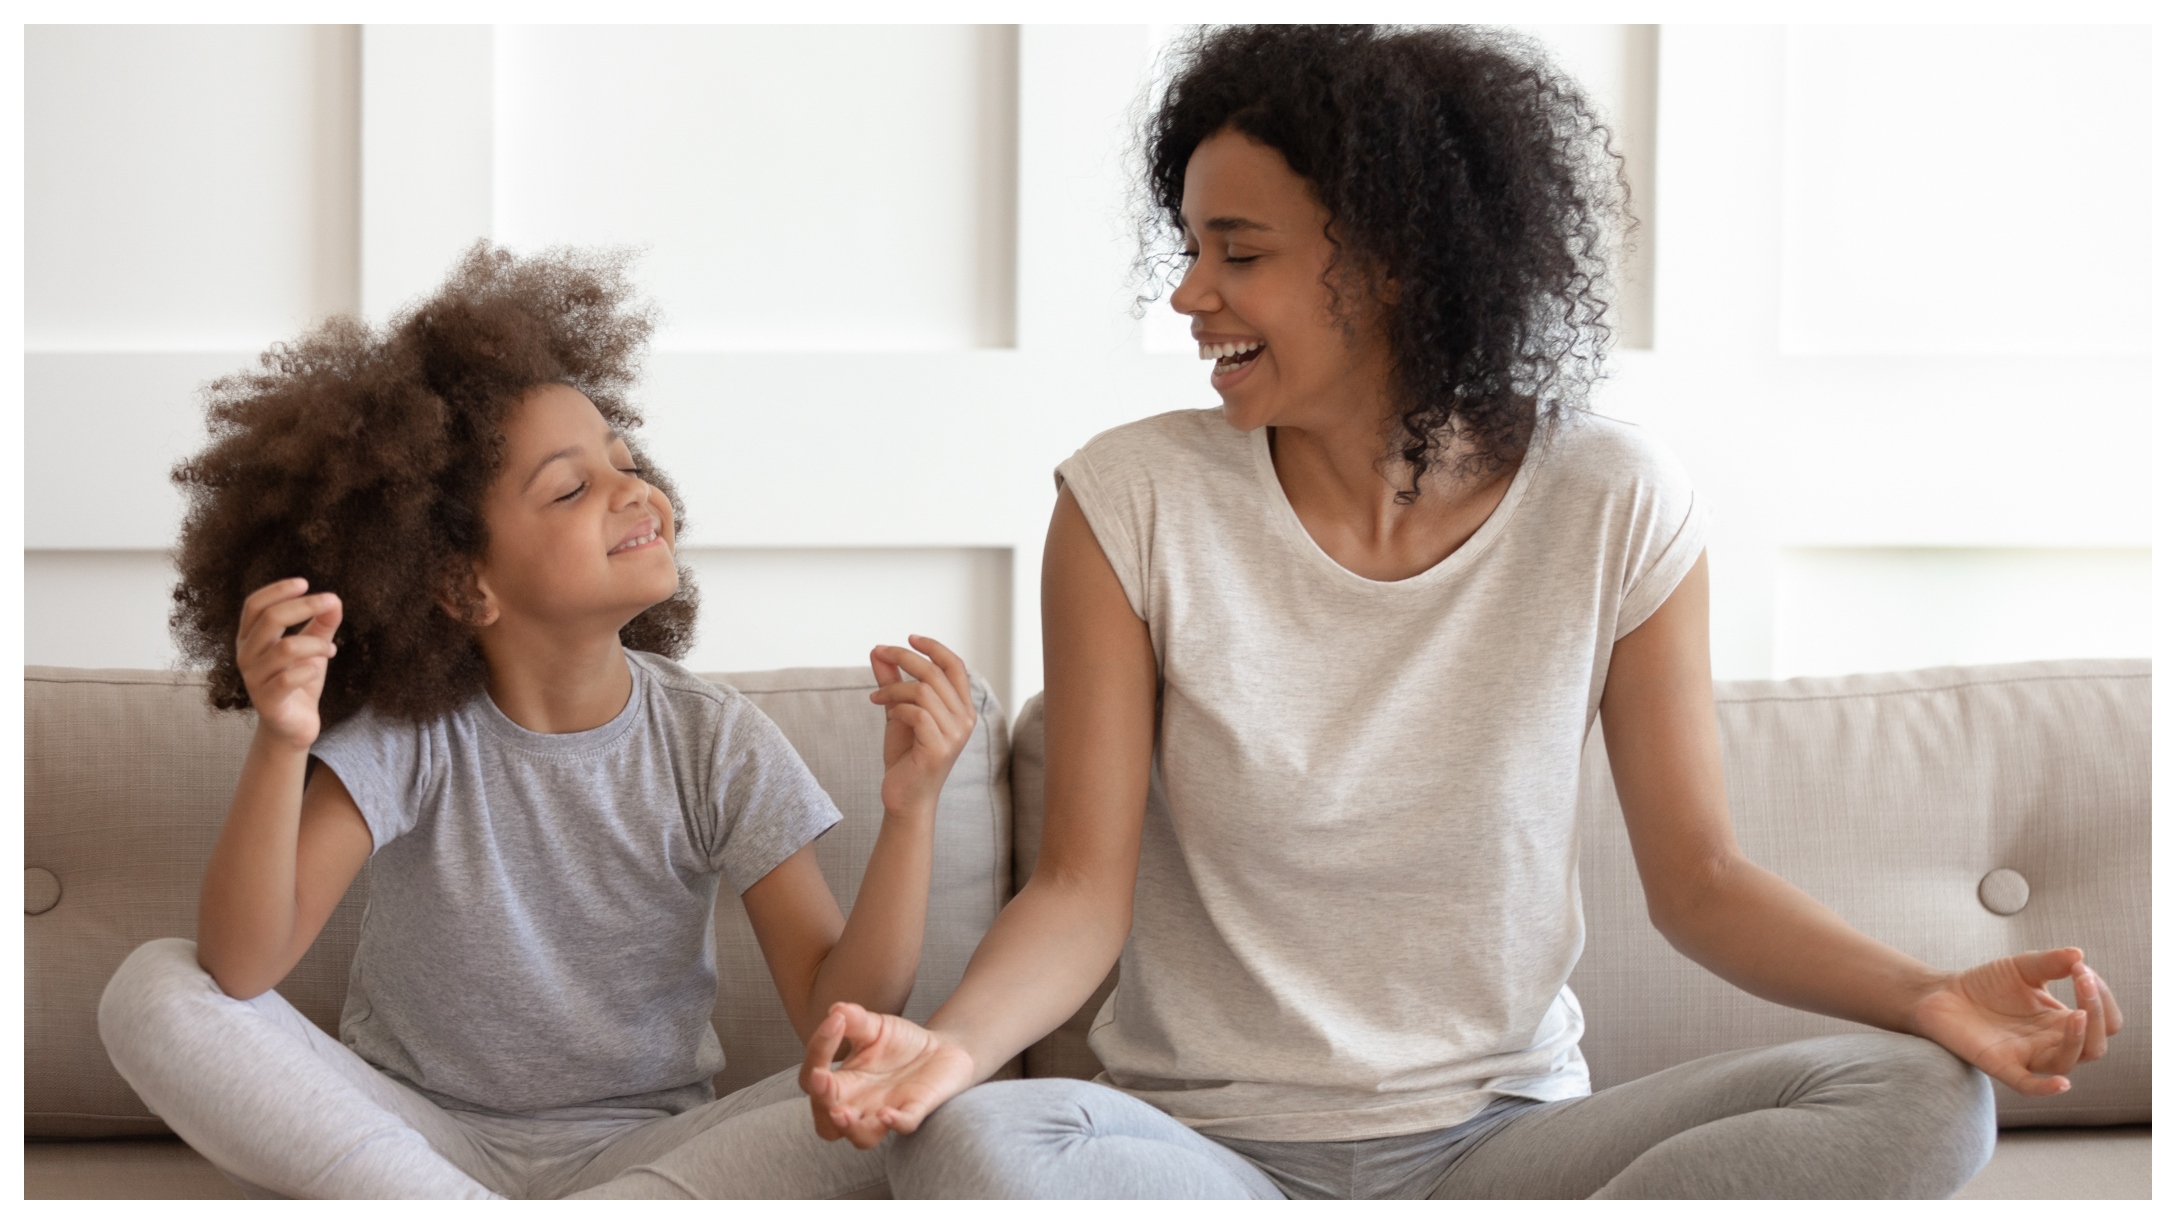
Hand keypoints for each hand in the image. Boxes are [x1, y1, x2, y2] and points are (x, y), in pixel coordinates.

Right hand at [235, 578, 342, 750]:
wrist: (293, 726)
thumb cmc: (299, 681)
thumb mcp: (312, 647)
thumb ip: (321, 624)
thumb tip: (334, 600)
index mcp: (251, 638)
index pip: (254, 605)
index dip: (277, 590)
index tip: (305, 583)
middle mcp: (246, 655)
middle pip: (269, 619)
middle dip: (304, 606)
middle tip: (331, 602)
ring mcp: (254, 679)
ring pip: (284, 648)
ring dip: (315, 643)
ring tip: (330, 649)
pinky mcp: (267, 702)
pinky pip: (288, 679)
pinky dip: (310, 670)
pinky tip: (318, 669)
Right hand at [800, 1001, 977, 1147]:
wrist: (941, 1048)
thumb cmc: (899, 1042)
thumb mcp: (875, 1026)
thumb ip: (855, 1020)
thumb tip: (836, 1010)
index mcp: (843, 1082)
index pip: (814, 1077)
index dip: (818, 1051)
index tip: (835, 1021)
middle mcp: (859, 1104)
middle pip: (826, 1123)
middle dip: (821, 1104)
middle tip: (822, 1079)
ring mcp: (887, 1111)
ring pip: (862, 1138)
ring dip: (850, 1128)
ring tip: (842, 1113)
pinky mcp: (916, 1110)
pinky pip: (904, 1125)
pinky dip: (896, 1123)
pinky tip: (887, 1114)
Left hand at [868, 635, 975, 817]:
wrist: (904, 797)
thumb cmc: (905, 756)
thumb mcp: (898, 711)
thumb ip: (891, 682)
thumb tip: (877, 652)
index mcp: (962, 708)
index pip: (955, 666)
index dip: (934, 647)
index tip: (910, 637)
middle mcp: (965, 720)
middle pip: (936, 672)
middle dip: (904, 657)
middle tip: (879, 653)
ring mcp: (955, 736)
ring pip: (924, 691)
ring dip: (893, 688)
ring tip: (877, 696)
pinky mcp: (939, 749)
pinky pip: (916, 714)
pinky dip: (896, 708)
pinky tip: (886, 712)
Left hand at [1911, 948, 2123, 1095]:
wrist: (1942, 994)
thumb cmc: (1986, 984)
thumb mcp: (2022, 967)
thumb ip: (2050, 962)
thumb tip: (2080, 955)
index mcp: (2062, 1022)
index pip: (2104, 1021)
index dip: (2102, 998)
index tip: (2082, 969)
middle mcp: (2050, 1043)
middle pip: (2094, 1045)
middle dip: (2096, 1014)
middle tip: (2082, 979)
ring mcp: (2027, 1056)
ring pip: (2067, 1062)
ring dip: (2078, 1040)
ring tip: (2078, 1015)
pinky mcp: (2000, 1064)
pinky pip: (2028, 1085)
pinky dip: (2046, 1088)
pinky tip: (2062, 1084)